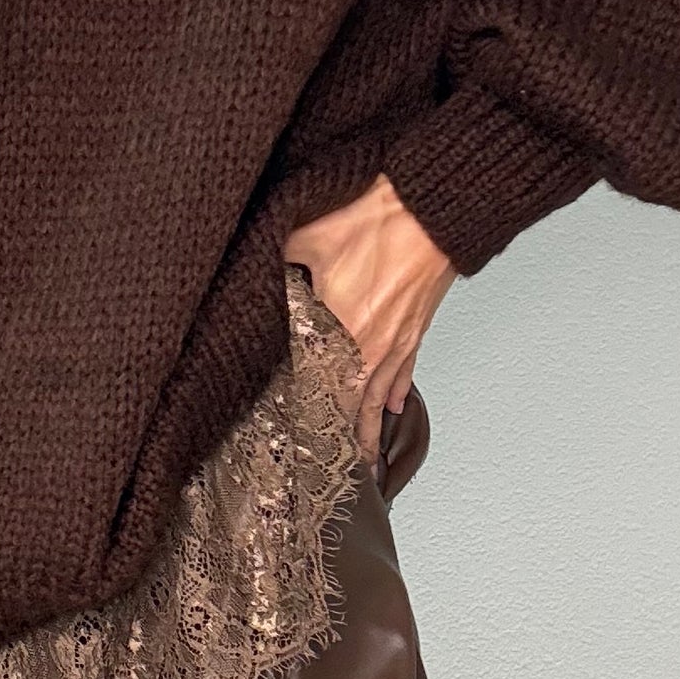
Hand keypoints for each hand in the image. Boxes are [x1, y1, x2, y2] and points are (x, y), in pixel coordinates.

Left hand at [282, 173, 456, 461]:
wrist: (434, 204)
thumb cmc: (378, 218)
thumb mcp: (307, 236)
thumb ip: (274, 260)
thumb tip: (246, 268)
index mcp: (343, 332)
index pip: (323, 395)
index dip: (313, 428)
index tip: (303, 455)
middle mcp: (373, 347)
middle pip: (355, 409)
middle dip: (345, 443)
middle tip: (338, 475)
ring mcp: (399, 339)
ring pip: (381, 396)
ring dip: (371, 426)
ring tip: (364, 458)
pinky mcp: (417, 325)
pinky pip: (405, 369)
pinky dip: (397, 390)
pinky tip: (395, 406)